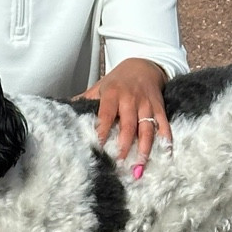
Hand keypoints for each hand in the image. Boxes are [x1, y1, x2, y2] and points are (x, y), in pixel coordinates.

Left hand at [75, 59, 171, 176]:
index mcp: (113, 94)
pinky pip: (164, 124)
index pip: (106, 115)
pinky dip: (166, 138)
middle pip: (128, 125)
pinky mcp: (159, 107)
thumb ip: (85, 99)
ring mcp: (147, 104)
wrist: (143, 65)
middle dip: (124, 145)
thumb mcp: (100, 86)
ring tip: (139, 166)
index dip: (102, 130)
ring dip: (144, 148)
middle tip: (119, 163)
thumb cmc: (118, 80)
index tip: (98, 147)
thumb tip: (65, 110)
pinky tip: (166, 153)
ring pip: (147, 128)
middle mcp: (130, 100)